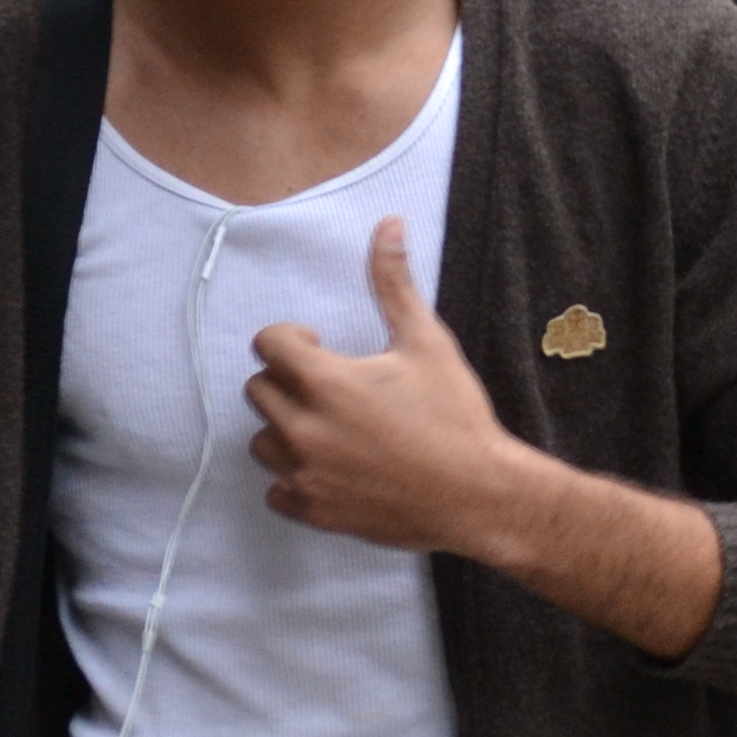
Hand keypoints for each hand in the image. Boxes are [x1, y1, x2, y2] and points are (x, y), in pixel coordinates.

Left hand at [244, 219, 530, 557]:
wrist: (477, 495)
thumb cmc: (454, 417)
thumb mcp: (426, 342)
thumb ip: (394, 284)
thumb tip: (389, 225)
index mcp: (324, 382)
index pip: (267, 345)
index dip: (292, 339)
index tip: (320, 346)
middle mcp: (304, 429)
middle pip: (258, 391)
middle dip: (287, 382)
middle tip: (330, 388)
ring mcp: (305, 475)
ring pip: (263, 442)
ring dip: (286, 430)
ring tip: (329, 429)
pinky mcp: (315, 511)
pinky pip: (276, 492)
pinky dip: (295, 479)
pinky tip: (330, 468)